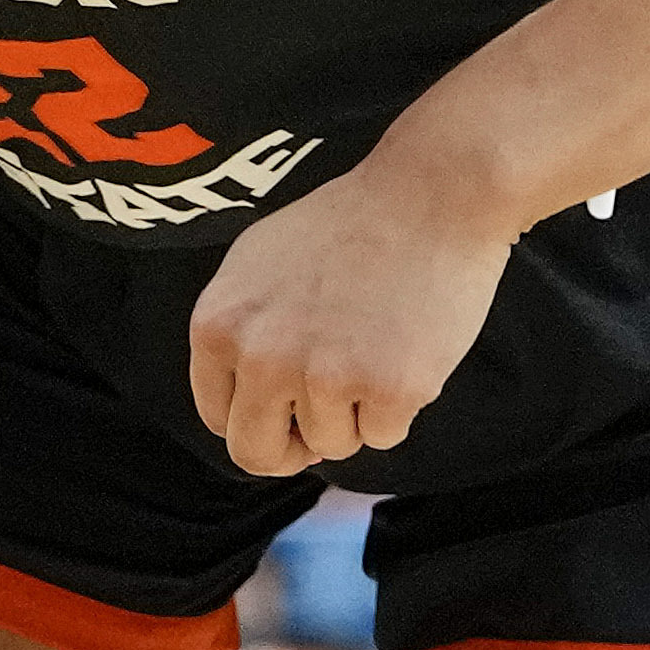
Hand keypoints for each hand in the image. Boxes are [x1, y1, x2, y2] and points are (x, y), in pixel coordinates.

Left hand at [183, 155, 516, 481]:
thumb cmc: (351, 222)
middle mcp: (263, 356)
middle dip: (293, 449)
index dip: (258, 422)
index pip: (218, 419)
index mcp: (219, 326)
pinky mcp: (389, 389)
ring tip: (377, 348)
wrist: (431, 195)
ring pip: (331, 445)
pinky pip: (384, 437)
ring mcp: (326, 376)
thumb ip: (240, 332)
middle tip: (327, 420)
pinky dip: (400, 407)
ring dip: (356, 414)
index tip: (286, 414)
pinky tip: (407, 350)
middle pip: (258, 454)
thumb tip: (247, 404)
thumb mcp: (257, 263)